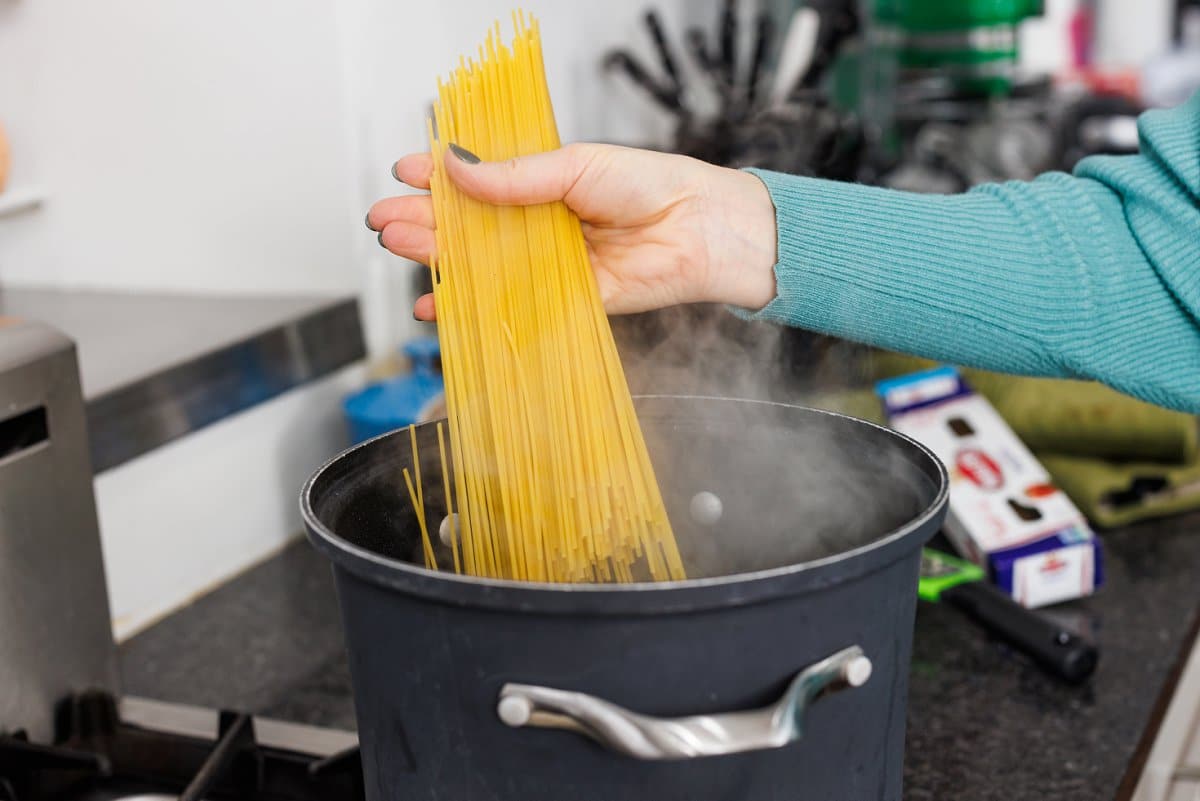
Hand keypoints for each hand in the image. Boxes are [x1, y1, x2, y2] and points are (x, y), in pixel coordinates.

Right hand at [367, 143, 777, 320]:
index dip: (440, 178)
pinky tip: (439, 305)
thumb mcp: (575, 166)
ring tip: (402, 249)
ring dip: (439, 258)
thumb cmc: (650, 185)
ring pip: (482, 263)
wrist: (701, 230)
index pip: (479, 180)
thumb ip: (515, 177)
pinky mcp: (563, 299)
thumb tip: (456, 168)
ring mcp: (548, 263)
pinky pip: (510, 304)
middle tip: (386, 220)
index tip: (404, 173)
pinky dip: (471, 308)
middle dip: (425, 222)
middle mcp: (540, 223)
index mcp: (543, 182)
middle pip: (470, 225)